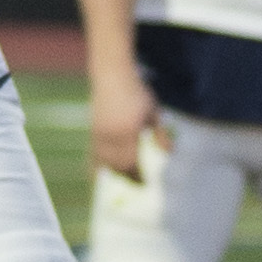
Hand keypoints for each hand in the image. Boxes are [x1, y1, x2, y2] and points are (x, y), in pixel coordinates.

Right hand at [86, 67, 158, 181]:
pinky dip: (97, 165)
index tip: (145, 184)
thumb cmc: (137, 93)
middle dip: (126, 177)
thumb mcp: (154, 111)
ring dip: (114, 172)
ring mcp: (99, 134)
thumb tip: (169, 153)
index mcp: (128, 133)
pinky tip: (100, 173)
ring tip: (123, 178)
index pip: (131, 163)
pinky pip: (93, 154)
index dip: (137, 176)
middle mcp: (111, 136)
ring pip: (104, 162)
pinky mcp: (92, 131)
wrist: (112, 76)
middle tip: (137, 184)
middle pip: (117, 166)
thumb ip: (160, 134)